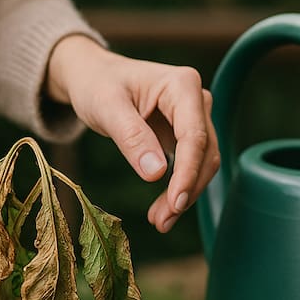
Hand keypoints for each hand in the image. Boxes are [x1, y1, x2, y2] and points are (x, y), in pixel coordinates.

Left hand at [46, 35, 220, 231]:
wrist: (94, 77)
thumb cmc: (98, 85)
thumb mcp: (106, 107)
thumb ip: (131, 137)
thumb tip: (156, 173)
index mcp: (182, 85)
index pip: (194, 136)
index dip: (187, 173)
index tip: (175, 203)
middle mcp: (196, 99)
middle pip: (204, 153)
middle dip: (186, 190)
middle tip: (162, 221)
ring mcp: (194, 117)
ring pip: (202, 163)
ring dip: (184, 195)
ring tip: (159, 221)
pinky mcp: (185, 134)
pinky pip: (189, 165)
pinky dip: (178, 188)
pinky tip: (162, 210)